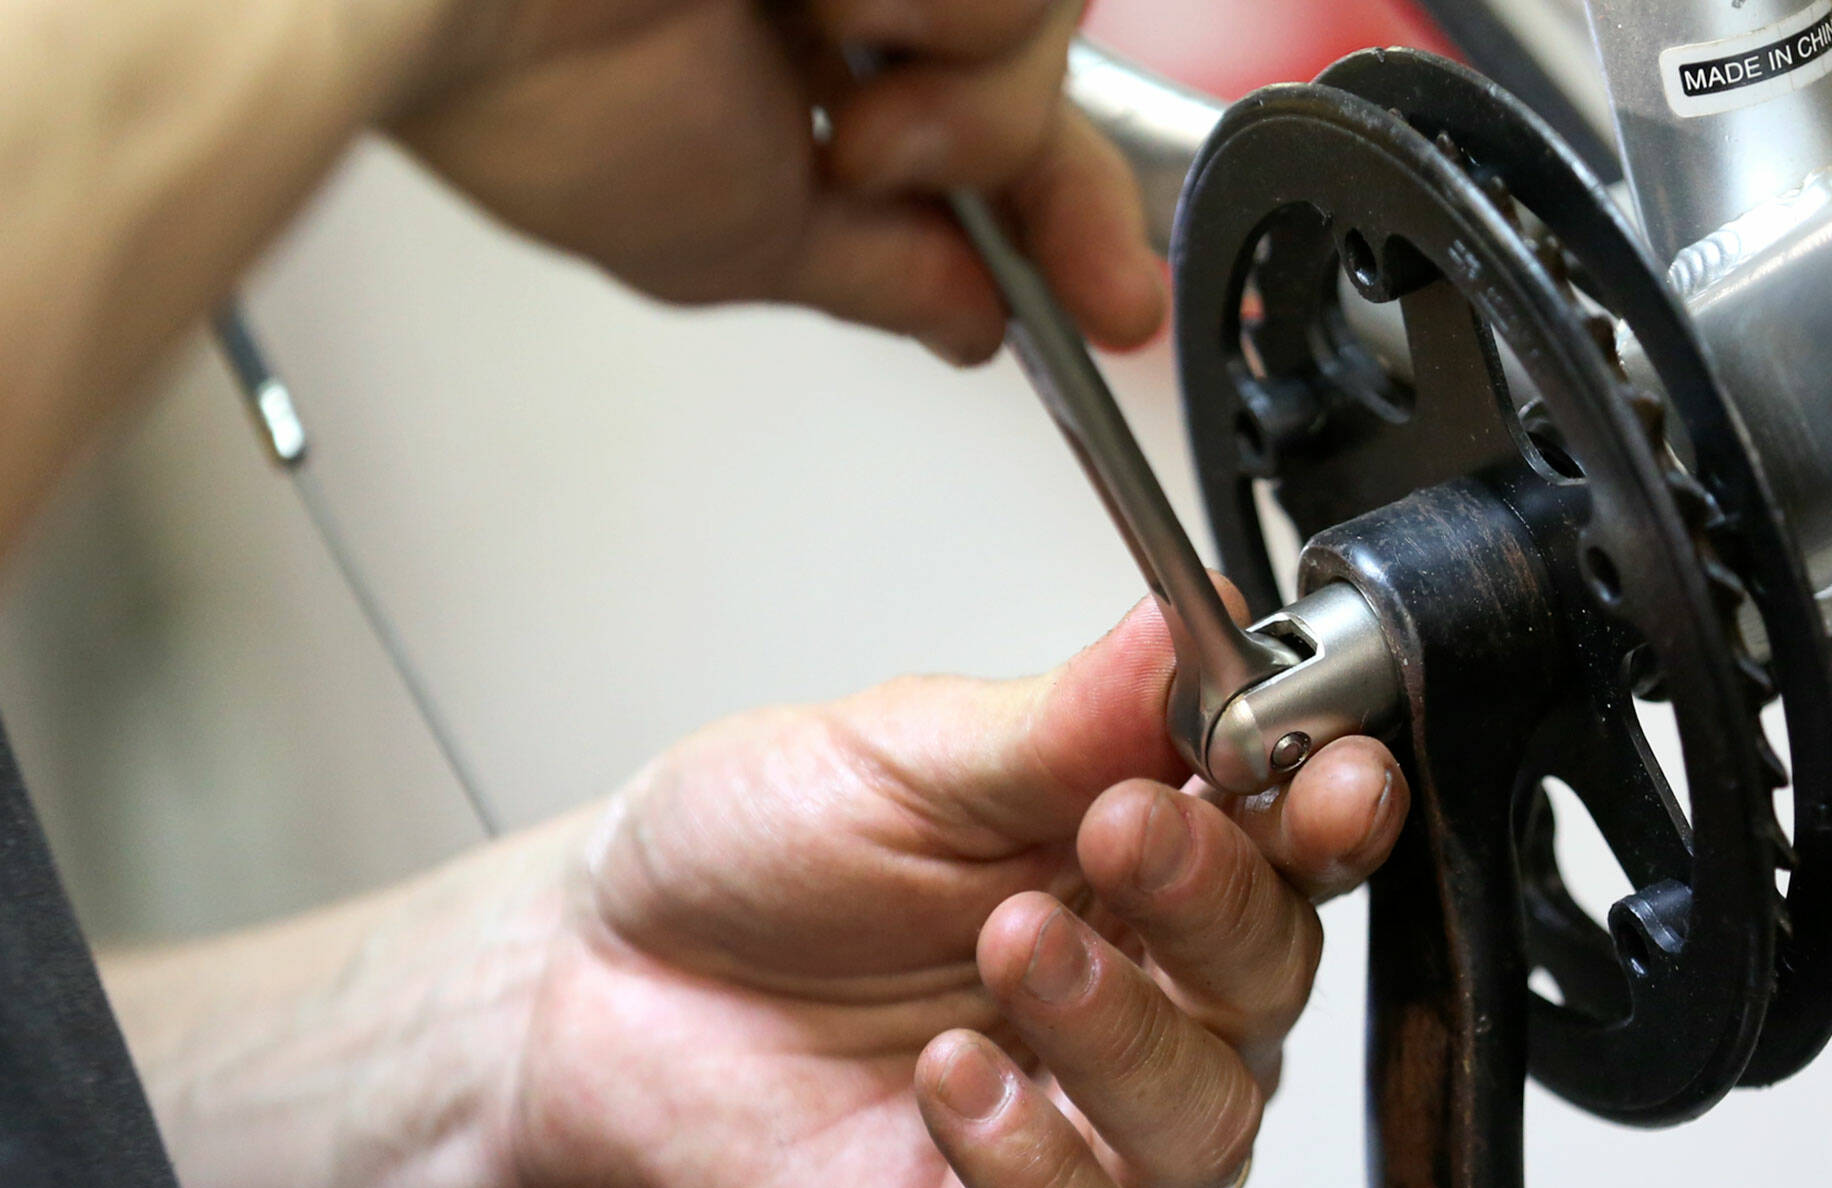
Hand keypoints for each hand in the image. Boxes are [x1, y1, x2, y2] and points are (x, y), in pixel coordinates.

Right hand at [391, 0, 1164, 361]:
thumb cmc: (533, 87)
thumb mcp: (741, 239)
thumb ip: (881, 273)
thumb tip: (970, 327)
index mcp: (816, 68)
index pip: (997, 136)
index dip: (1073, 224)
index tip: (1115, 306)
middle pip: (1040, 62)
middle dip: (994, 143)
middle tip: (876, 154)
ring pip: (1040, 2)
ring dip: (960, 69)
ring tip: (826, 54)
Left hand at [505, 593, 1408, 1187]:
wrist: (590, 985)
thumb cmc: (750, 856)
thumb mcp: (903, 754)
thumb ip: (1067, 716)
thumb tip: (1192, 620)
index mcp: (1134, 863)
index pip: (1291, 848)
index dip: (1329, 812)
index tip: (1316, 772)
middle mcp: (1131, 1000)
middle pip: (1271, 978)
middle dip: (1214, 901)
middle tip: (1119, 830)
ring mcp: (1076, 1131)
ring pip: (1205, 1123)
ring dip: (1125, 1028)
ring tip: (1012, 945)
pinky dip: (1039, 1161)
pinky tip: (956, 1082)